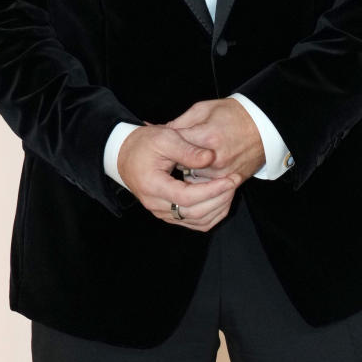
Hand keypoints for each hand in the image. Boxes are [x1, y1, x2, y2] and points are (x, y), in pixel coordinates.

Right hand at [116, 123, 239, 231]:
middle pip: (194, 213)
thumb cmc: (144, 144)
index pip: (186, 197)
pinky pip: (195, 223)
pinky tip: (222, 199)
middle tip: (235, 181)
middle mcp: (156, 204)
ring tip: (230, 188)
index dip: (212, 190)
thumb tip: (210, 158)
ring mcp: (162, 212)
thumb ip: (187, 149)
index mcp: (152, 185)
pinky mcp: (169, 215)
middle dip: (220, 198)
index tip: (230, 179)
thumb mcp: (165, 138)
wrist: (126, 155)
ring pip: (197, 222)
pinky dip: (212, 215)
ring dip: (218, 207)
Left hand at [168, 98, 265, 180]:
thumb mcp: (203, 109)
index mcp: (207, 137)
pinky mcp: (232, 181)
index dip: (167, 144)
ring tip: (193, 160)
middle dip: (177, 160)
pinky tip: (203, 170)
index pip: (174, 147)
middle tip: (176, 153)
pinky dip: (203, 180)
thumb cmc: (234, 114)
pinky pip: (208, 187)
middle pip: (181, 166)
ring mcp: (224, 173)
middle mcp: (215, 159)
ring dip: (189, 172)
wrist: (265, 126)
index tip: (163, 143)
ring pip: (193, 180)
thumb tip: (158, 132)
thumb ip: (180, 122)